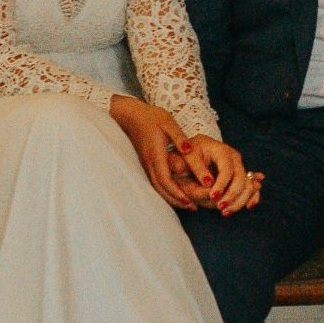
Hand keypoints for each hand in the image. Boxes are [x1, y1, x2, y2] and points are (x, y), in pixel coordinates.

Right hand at [109, 94, 193, 209]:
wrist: (131, 115)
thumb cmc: (151, 117)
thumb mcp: (168, 123)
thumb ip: (179, 138)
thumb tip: (189, 150)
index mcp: (156, 155)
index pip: (165, 180)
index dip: (176, 192)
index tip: (189, 200)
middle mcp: (149, 163)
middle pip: (161, 189)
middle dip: (176, 200)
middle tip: (192, 207)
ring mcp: (146, 164)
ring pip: (157, 187)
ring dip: (171, 197)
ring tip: (187, 204)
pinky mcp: (146, 163)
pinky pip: (155, 182)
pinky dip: (165, 190)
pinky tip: (175, 192)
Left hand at [168, 148, 265, 214]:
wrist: (193, 152)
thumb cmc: (188, 153)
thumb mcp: (188, 157)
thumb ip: (197, 168)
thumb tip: (208, 183)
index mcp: (222, 151)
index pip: (227, 170)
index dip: (221, 185)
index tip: (212, 197)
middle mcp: (234, 158)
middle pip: (241, 178)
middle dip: (231, 195)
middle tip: (219, 207)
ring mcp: (239, 167)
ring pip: (248, 185)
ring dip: (240, 200)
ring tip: (225, 212)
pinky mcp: (241, 175)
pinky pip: (251, 187)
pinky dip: (252, 197)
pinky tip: (248, 206)